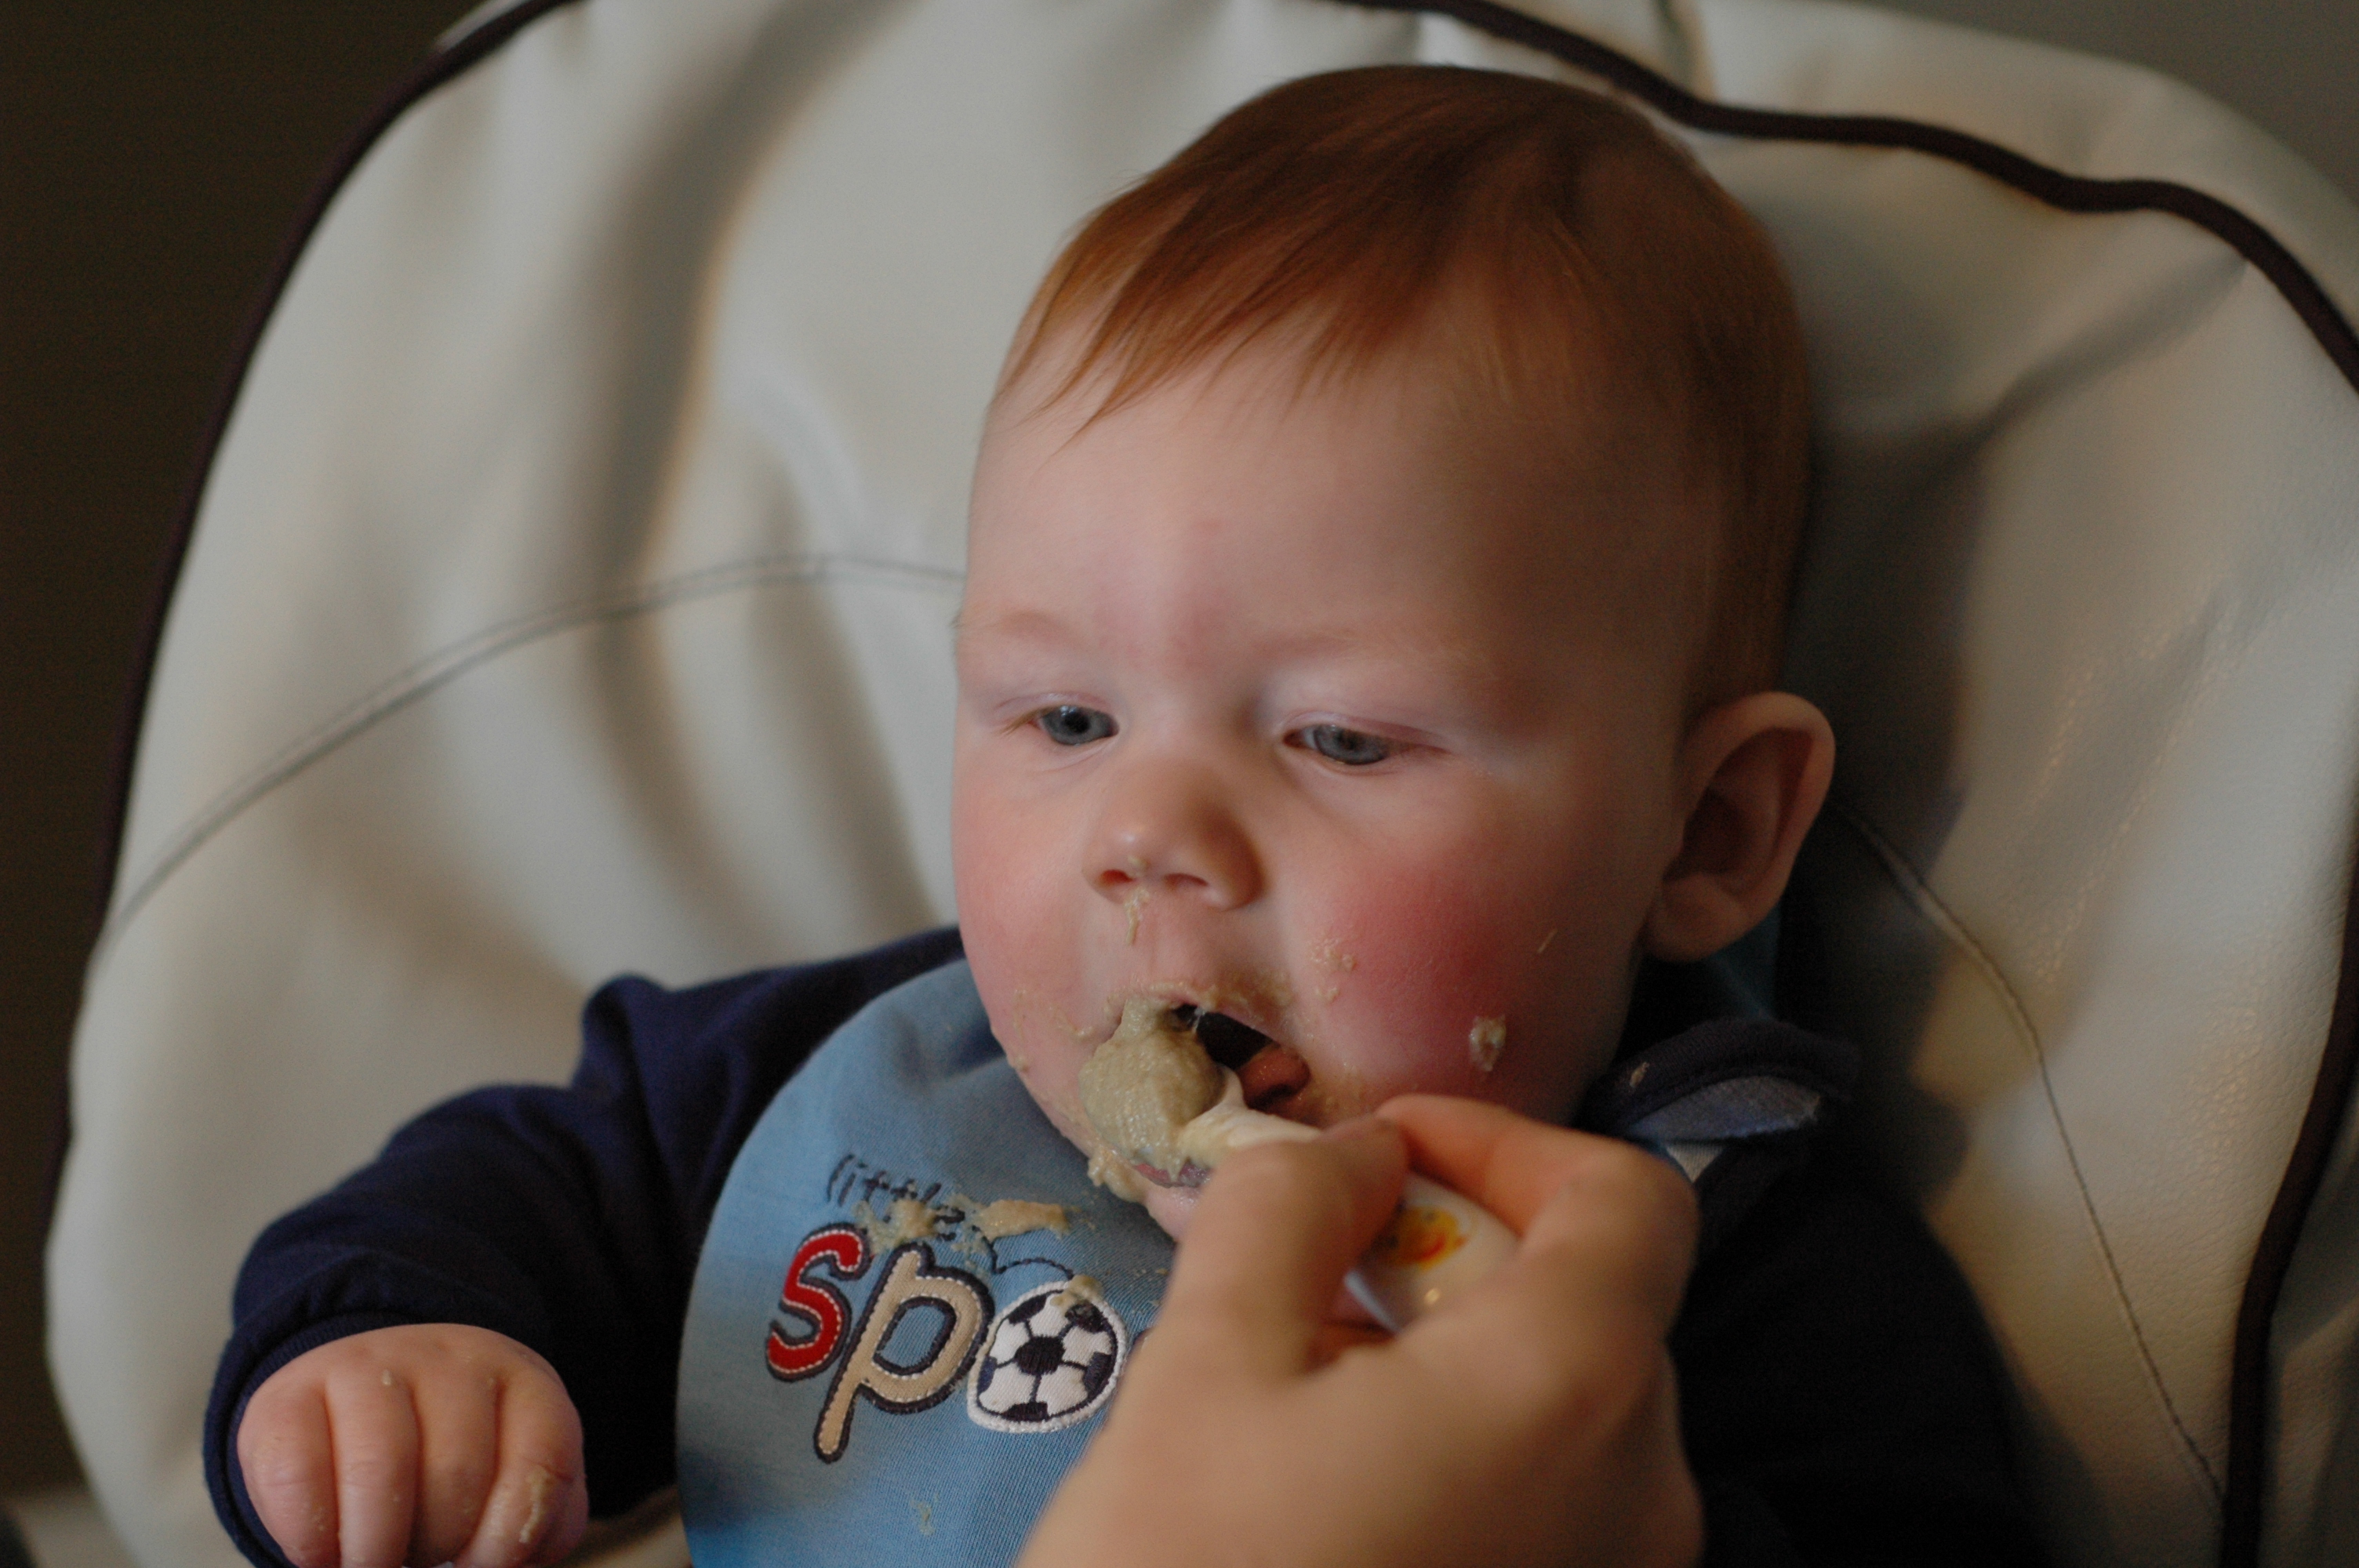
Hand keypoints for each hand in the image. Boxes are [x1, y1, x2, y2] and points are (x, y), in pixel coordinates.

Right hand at [235, 1323, 586, 1567]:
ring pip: (379, 1471)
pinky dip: (311, 1542)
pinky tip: (323, 1555)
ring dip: (376, 1550)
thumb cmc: (449, 1463)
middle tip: (420, 1557)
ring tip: (374, 1563)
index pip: (542, 1461)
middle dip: (437, 1545)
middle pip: (457, 1474)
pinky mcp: (288, 1395)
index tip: (478, 1563)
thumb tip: (498, 1565)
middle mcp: (449, 1360)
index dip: (510, 1540)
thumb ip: (529, 1528)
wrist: (357, 1402)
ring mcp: (366, 1367)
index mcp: (522, 1382)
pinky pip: (297, 1478)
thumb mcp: (509, 1482)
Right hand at [1021, 1097, 1703, 1567]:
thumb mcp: (1205, 1369)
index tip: (1380, 1151)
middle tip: (1314, 1268)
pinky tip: (1342, 1496)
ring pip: (1567, 1416)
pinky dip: (1468, 1457)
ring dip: (1453, 1360)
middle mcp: (1642, 1494)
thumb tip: (1345, 1152)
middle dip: (1458, 1252)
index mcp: (1572, 1389)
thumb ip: (1286, 1214)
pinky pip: (1553, 1511)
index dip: (1504, 1140)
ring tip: (1304, 1389)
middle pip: (1595, 1305)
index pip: (1627, 1199)